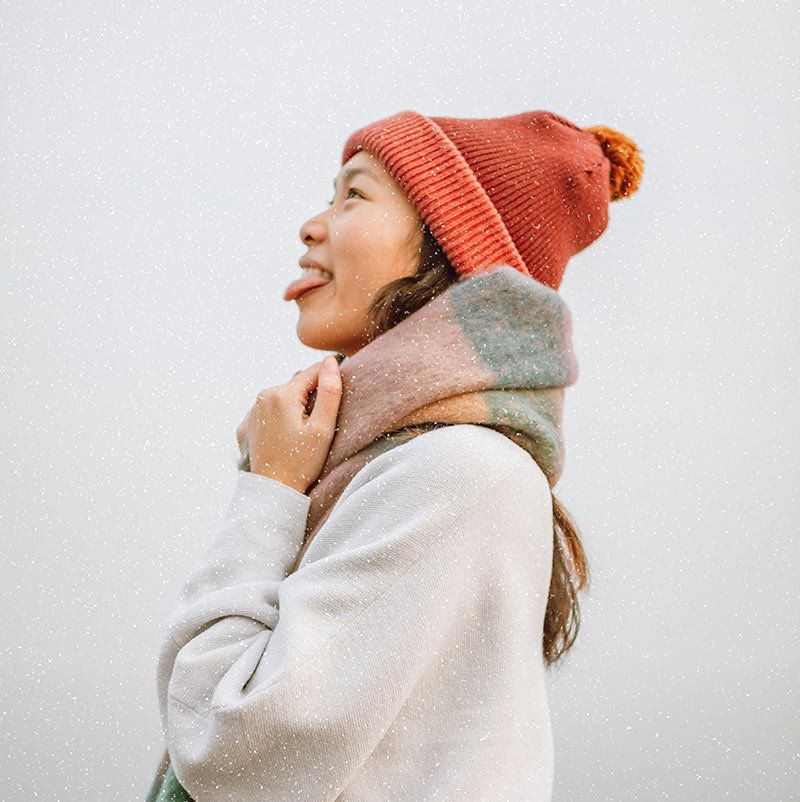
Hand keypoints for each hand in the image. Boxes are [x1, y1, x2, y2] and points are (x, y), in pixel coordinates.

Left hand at [236, 355, 341, 493]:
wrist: (273, 491)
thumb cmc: (301, 462)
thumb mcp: (323, 428)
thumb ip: (330, 392)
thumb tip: (330, 363)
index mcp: (282, 394)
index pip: (313, 372)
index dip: (330, 379)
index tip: (340, 393)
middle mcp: (263, 397)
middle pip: (297, 384)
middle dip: (312, 395)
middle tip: (321, 421)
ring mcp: (252, 411)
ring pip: (283, 396)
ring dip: (296, 405)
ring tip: (304, 431)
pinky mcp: (248, 425)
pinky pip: (270, 411)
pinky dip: (281, 417)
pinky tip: (287, 436)